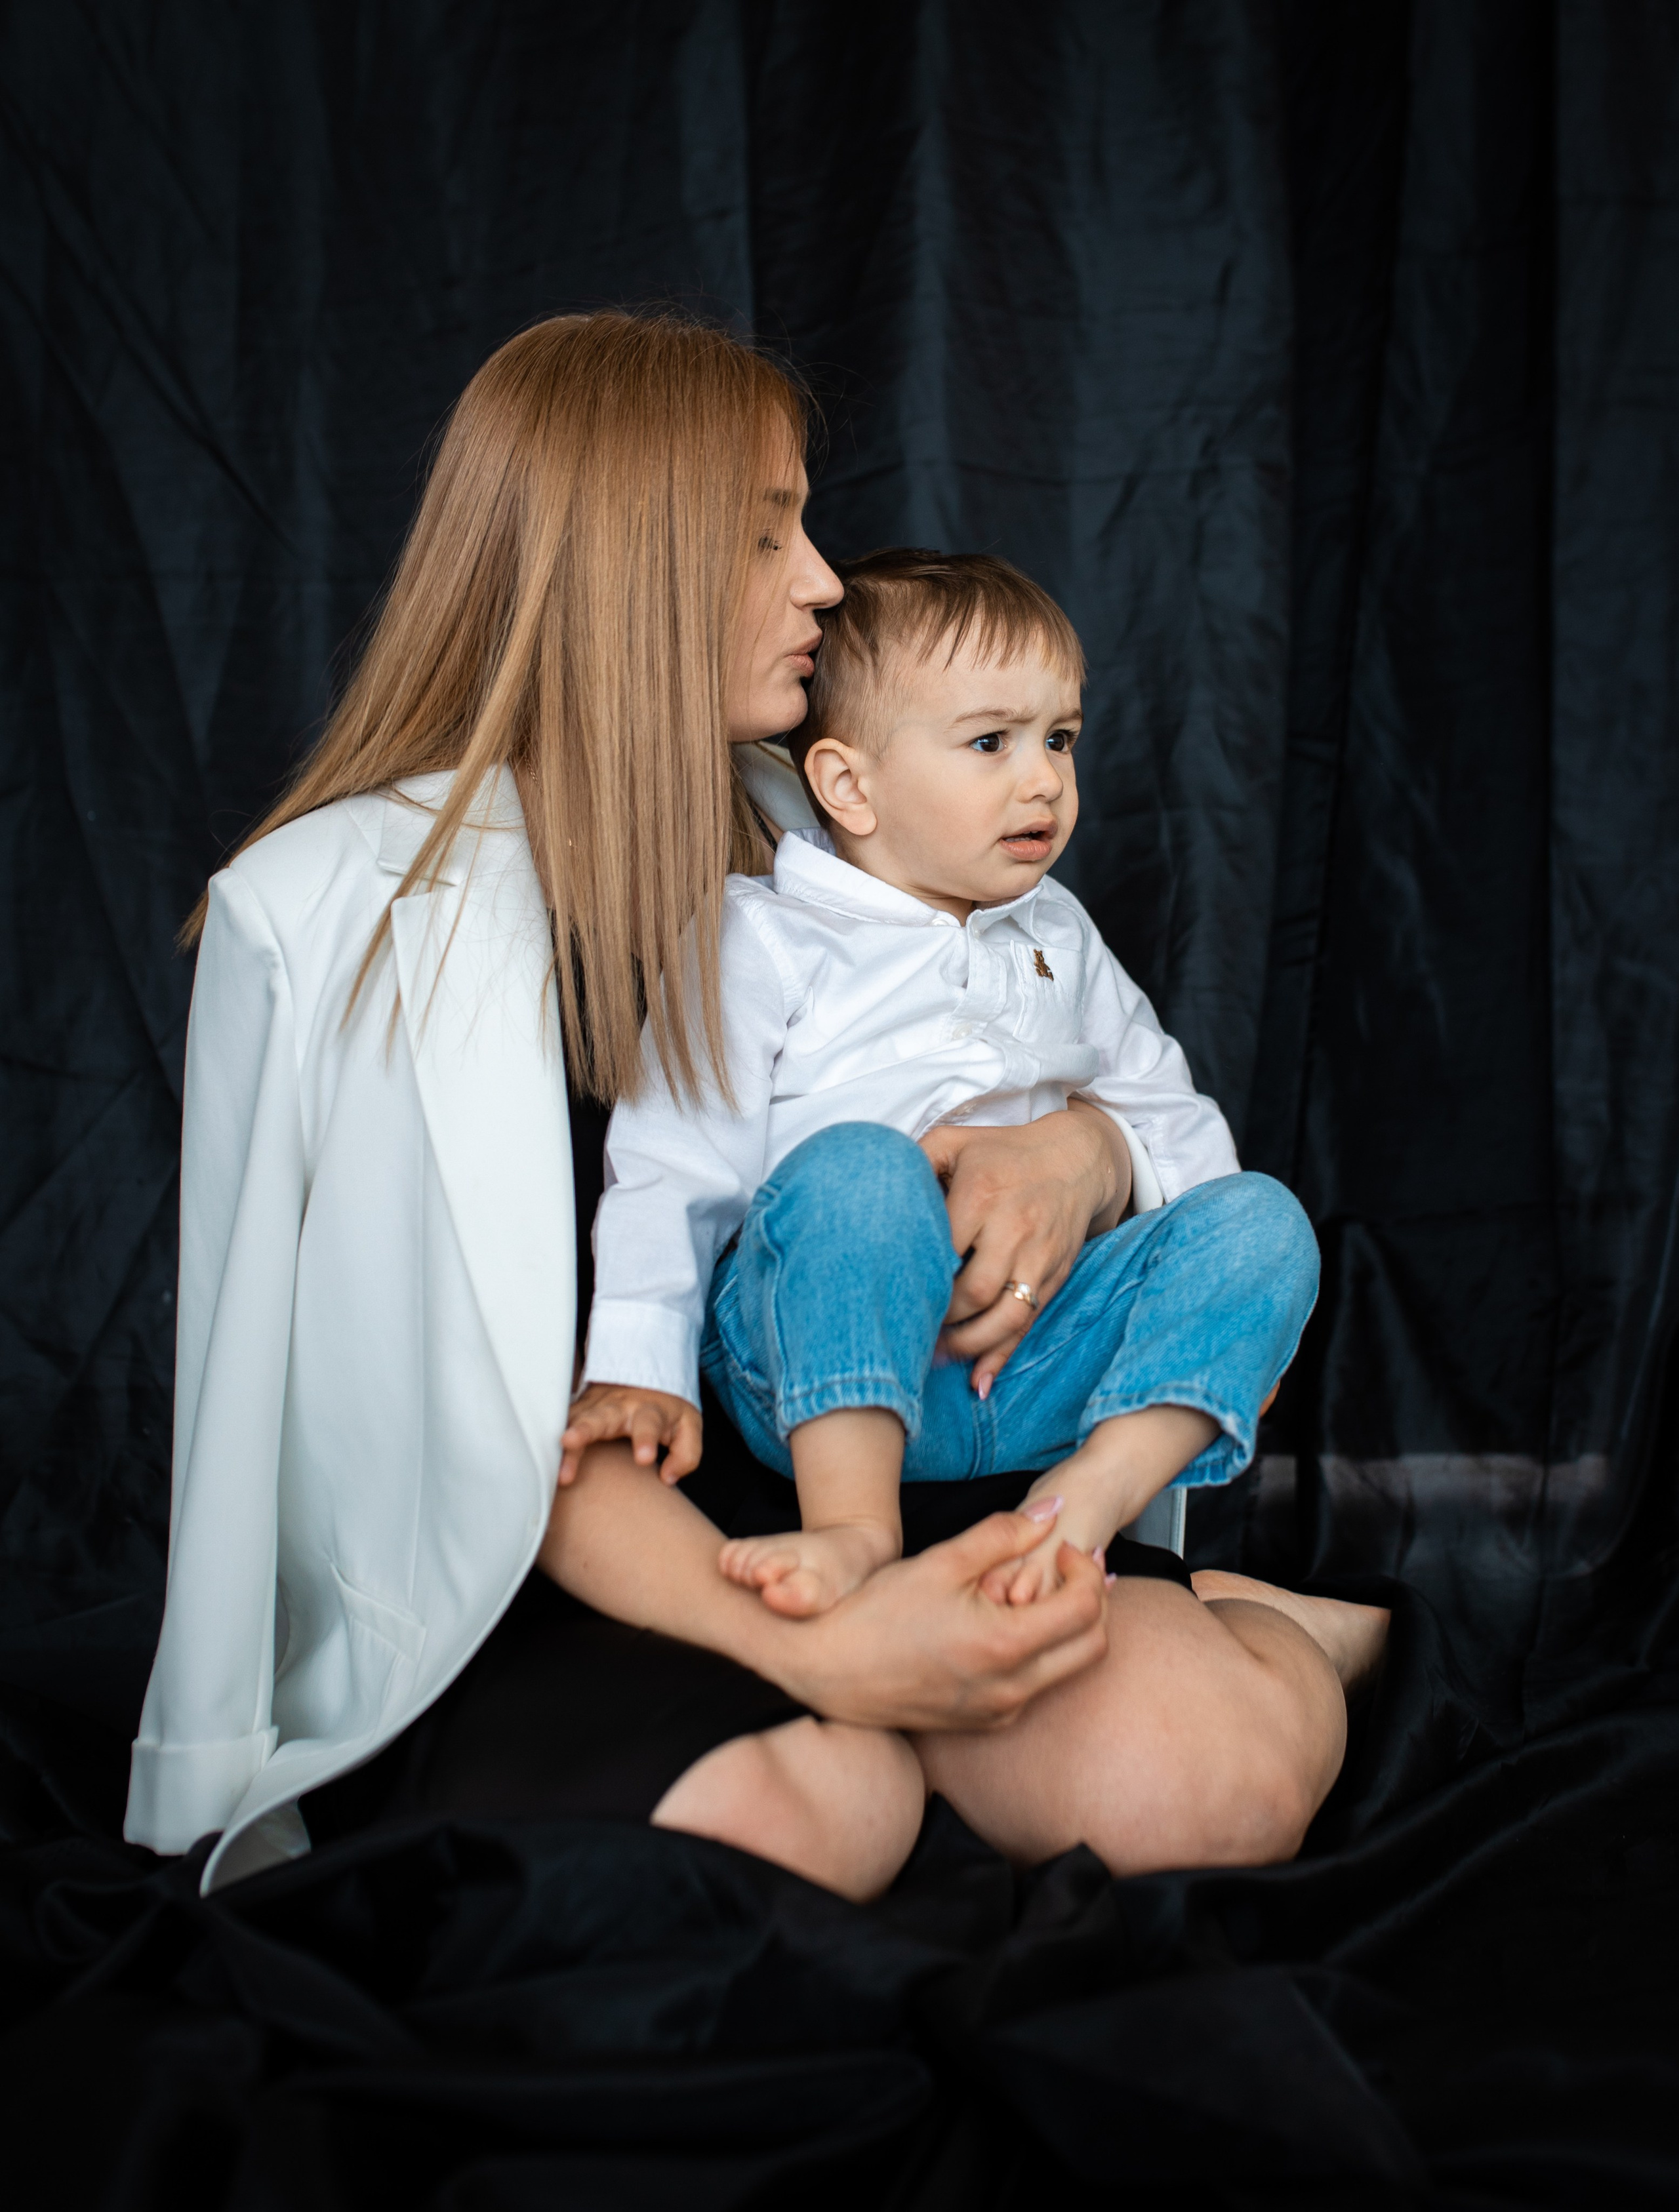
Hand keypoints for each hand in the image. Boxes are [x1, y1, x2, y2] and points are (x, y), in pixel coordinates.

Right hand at [560, 1381, 701, 1485]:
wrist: (645, 1376)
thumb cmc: (666, 1411)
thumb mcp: (688, 1426)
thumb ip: (685, 1455)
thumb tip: (667, 1478)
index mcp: (648, 1410)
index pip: (647, 1424)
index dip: (645, 1440)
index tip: (644, 1459)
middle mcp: (617, 1407)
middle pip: (599, 1417)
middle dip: (584, 1430)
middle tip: (569, 1442)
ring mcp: (594, 1407)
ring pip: (574, 1420)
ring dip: (562, 1438)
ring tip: (554, 1459)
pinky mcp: (578, 1410)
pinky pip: (562, 1421)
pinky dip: (549, 1435)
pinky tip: (542, 1456)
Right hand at [784, 1509, 1109, 1731]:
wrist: (823, 1670)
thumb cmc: (875, 1613)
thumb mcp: (940, 1561)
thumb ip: (1003, 1534)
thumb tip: (1054, 1510)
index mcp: (1003, 1646)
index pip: (1085, 1608)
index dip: (1086, 1568)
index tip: (1060, 1545)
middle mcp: (1010, 1690)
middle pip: (1093, 1647)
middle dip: (1094, 1601)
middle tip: (1071, 1567)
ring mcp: (997, 1713)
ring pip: (1066, 1670)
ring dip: (1067, 1628)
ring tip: (1040, 1588)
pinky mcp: (981, 1723)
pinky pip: (1033, 1688)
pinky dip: (1039, 1653)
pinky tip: (1008, 1623)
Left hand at [919, 1103, 1130, 1394]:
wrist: (1077, 1160)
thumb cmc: (1002, 1152)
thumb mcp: (954, 1141)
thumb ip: (913, 1161)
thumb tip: (870, 1193)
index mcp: (981, 1194)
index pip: (944, 1250)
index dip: (917, 1280)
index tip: (890, 1296)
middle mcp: (1014, 1228)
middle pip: (974, 1292)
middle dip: (941, 1321)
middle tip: (910, 1333)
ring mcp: (1039, 1256)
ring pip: (1006, 1317)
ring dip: (969, 1347)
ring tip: (937, 1358)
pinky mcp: (1055, 1276)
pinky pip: (1029, 1324)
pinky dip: (1003, 1356)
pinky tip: (979, 1381)